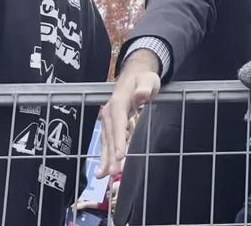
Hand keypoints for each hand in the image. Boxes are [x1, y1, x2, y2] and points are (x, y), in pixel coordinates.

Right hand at [97, 50, 161, 177]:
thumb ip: (145, 88)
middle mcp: (109, 113)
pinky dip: (104, 157)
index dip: (120, 139)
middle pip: (111, 136)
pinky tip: (102, 172)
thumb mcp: (148, 79)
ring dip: (106, 159)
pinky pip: (106, 144)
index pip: (118, 123)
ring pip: (106, 142)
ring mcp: (107, 121)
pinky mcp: (109, 127)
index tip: (121, 155)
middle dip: (112, 155)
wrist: (135, 75)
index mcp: (118, 102)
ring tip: (106, 176)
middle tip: (115, 172)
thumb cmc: (144, 78)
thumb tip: (140, 96)